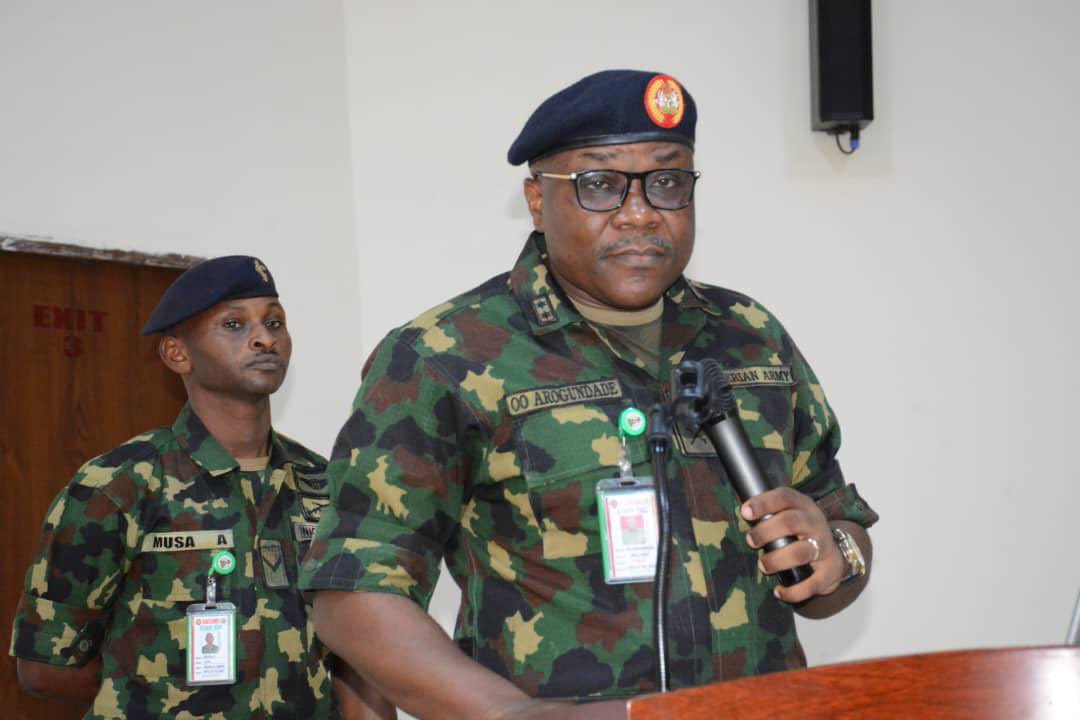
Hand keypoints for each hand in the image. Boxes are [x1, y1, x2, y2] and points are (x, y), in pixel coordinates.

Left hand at [740, 487, 844, 603]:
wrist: (834, 554)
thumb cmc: (800, 532)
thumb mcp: (790, 514)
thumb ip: (769, 513)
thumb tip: (740, 515)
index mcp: (802, 505)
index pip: (784, 497)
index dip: (763, 503)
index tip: (745, 512)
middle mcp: (815, 523)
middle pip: (790, 522)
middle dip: (766, 531)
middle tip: (751, 541)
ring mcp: (824, 547)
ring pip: (801, 552)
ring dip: (777, 560)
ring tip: (763, 566)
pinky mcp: (829, 571)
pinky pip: (812, 583)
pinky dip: (794, 591)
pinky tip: (779, 592)